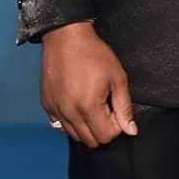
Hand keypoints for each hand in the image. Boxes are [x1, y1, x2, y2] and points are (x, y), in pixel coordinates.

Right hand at [41, 22, 136, 147]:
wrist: (65, 37)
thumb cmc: (93, 53)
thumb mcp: (117, 78)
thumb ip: (124, 107)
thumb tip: (131, 130)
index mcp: (88, 106)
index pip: (106, 136)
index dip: (117, 125)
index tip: (115, 109)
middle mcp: (69, 112)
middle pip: (91, 141)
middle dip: (103, 129)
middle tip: (106, 107)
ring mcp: (55, 109)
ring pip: (75, 136)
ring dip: (87, 127)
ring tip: (92, 105)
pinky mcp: (47, 104)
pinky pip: (59, 125)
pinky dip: (71, 121)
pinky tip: (78, 105)